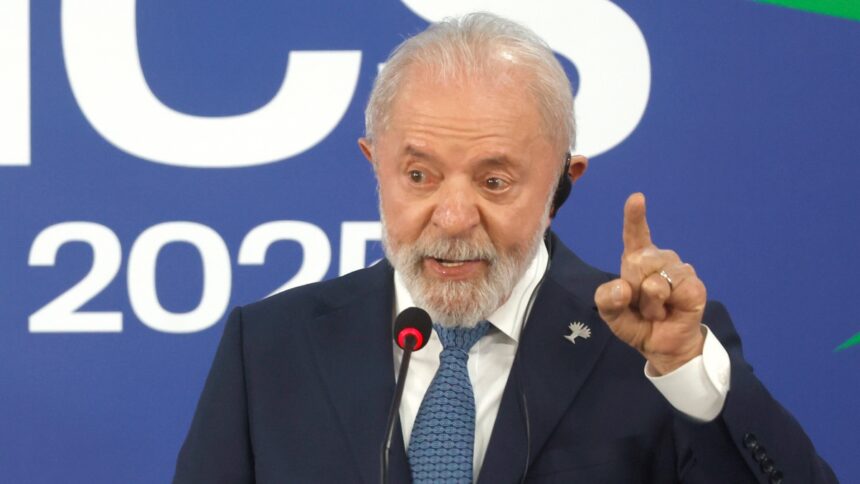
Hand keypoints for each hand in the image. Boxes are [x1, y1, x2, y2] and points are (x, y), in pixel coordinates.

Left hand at [594, 193, 706, 374]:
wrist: (661, 345)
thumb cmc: (636, 322)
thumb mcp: (612, 314)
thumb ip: (607, 300)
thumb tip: (622, 288)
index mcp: (637, 260)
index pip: (635, 235)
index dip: (635, 217)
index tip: (637, 198)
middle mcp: (660, 259)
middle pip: (638, 262)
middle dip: (633, 288)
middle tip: (640, 305)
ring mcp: (679, 270)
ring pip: (654, 281)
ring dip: (649, 304)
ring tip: (655, 311)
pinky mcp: (694, 287)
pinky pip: (673, 291)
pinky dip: (665, 307)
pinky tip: (671, 311)